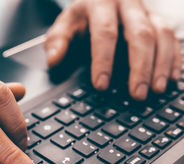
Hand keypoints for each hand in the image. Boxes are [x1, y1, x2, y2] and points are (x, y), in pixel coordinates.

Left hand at [45, 0, 181, 99]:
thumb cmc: (83, 13)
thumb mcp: (65, 22)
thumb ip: (57, 40)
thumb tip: (53, 60)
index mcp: (101, 3)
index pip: (104, 33)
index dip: (103, 60)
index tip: (101, 84)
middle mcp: (128, 4)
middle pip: (140, 34)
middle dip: (140, 66)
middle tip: (137, 93)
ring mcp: (147, 11)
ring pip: (163, 34)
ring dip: (162, 64)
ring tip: (158, 89)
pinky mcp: (159, 19)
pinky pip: (174, 38)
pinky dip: (175, 59)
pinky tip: (174, 78)